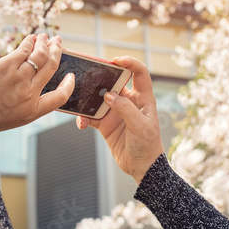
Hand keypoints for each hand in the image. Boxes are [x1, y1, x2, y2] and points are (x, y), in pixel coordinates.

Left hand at [0, 32, 74, 134]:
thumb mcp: (10, 118)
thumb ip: (22, 104)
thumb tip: (26, 85)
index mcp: (33, 110)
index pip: (60, 97)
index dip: (68, 86)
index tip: (70, 77)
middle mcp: (31, 92)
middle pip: (51, 67)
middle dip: (57, 52)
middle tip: (58, 43)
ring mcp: (20, 77)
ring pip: (40, 55)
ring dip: (45, 43)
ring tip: (45, 37)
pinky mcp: (7, 65)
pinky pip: (24, 49)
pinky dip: (30, 41)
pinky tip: (31, 37)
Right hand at [75, 55, 163, 183]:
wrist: (141, 167)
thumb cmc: (148, 145)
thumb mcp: (141, 126)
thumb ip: (125, 109)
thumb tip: (108, 95)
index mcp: (143, 98)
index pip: (139, 73)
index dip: (130, 62)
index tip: (115, 60)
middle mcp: (128, 102)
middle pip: (114, 82)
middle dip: (101, 77)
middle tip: (89, 75)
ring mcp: (115, 112)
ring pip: (98, 98)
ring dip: (88, 99)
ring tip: (79, 101)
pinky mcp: (105, 124)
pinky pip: (90, 116)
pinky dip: (83, 118)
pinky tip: (81, 124)